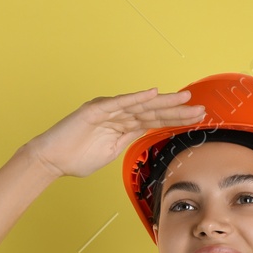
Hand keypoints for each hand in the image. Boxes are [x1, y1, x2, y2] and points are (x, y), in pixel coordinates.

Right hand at [25, 87, 205, 179]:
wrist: (51, 159)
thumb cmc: (76, 158)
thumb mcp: (110, 152)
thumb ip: (127, 141)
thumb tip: (144, 136)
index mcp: (123, 125)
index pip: (155, 121)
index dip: (176, 120)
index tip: (196, 119)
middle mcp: (118, 114)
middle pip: (154, 112)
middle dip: (178, 111)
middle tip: (201, 109)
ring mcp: (108, 110)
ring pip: (142, 106)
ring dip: (164, 102)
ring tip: (185, 99)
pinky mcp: (96, 110)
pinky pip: (120, 103)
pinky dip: (137, 98)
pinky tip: (154, 93)